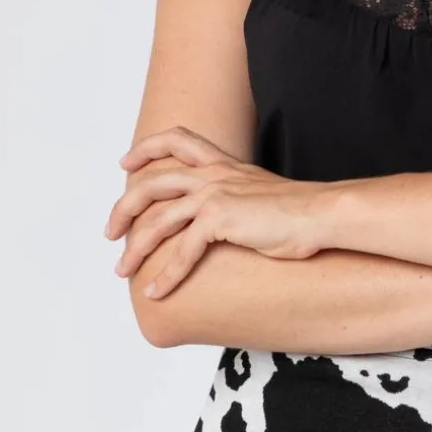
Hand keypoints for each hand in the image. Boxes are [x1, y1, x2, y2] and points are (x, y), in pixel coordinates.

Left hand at [103, 125, 336, 298]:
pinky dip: (166, 275)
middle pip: (152, 182)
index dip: (146, 148)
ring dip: (136, 249)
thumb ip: (236, 198)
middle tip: (111, 232)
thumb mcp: (258, 194)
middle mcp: (214, 174)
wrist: (321, 213)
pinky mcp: (220, 219)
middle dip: (124, 208)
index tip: (126, 164)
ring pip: (158, 219)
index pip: (177, 139)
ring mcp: (214, 194)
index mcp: (223, 164)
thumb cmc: (299, 211)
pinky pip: (182, 251)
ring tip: (122, 270)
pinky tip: (157, 291)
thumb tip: (224, 220)